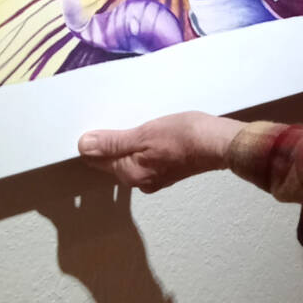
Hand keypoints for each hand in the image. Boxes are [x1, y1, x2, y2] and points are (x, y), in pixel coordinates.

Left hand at [78, 112, 243, 192]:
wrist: (218, 143)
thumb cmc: (183, 136)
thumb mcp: (144, 133)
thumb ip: (113, 142)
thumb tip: (83, 146)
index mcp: (130, 174)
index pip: (98, 161)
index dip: (93, 144)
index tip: (93, 126)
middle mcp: (140, 182)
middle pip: (114, 162)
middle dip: (110, 144)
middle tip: (111, 120)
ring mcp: (156, 178)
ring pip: (130, 160)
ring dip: (127, 145)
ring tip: (130, 125)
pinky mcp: (168, 171)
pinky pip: (145, 159)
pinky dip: (141, 148)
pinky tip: (148, 134)